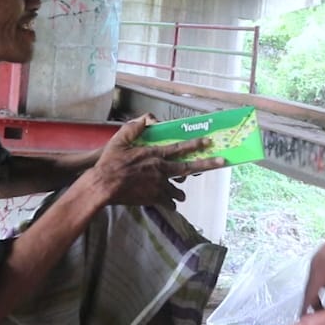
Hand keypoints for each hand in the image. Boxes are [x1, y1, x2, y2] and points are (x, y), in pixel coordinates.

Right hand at [83, 114, 224, 207]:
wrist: (104, 185)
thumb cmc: (109, 163)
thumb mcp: (120, 140)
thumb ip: (134, 128)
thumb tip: (145, 120)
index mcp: (154, 154)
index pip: (180, 147)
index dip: (195, 144)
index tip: (209, 141)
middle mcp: (161, 168)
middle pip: (188, 167)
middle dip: (206, 164)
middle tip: (221, 162)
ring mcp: (158, 184)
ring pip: (177, 188)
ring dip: (179, 192)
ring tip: (181, 195)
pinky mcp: (153, 197)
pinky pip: (167, 201)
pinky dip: (169, 203)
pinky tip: (169, 205)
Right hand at [300, 223, 324, 314]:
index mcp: (318, 277)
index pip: (308, 299)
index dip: (306, 312)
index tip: (304, 323)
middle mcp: (311, 270)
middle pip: (307, 293)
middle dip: (312, 306)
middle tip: (320, 318)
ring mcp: (312, 264)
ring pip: (310, 286)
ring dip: (315, 296)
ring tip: (324, 307)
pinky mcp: (316, 260)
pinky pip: (313, 278)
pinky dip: (317, 287)